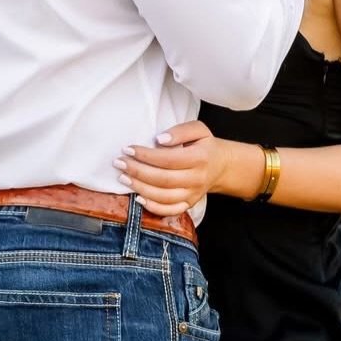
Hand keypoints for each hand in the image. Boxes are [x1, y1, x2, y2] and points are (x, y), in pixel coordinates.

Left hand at [113, 121, 229, 220]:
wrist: (221, 166)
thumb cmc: (204, 145)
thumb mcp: (198, 130)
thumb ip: (180, 131)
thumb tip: (159, 139)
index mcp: (200, 158)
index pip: (168, 159)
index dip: (146, 155)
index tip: (128, 149)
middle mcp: (197, 179)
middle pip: (163, 179)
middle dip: (137, 171)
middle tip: (119, 163)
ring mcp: (193, 194)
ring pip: (163, 196)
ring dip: (140, 188)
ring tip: (123, 178)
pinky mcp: (189, 204)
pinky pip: (169, 211)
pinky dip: (153, 207)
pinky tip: (138, 198)